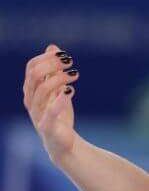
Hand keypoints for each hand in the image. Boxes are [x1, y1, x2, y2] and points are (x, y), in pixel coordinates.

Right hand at [23, 44, 79, 164]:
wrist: (63, 143)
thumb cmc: (58, 116)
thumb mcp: (57, 90)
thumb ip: (53, 71)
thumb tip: (52, 47)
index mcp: (31, 90)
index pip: (31, 67)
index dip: (46, 58)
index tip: (64, 55)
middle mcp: (31, 100)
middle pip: (34, 76)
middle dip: (52, 65)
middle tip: (70, 62)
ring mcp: (36, 114)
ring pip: (41, 90)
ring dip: (59, 78)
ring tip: (75, 74)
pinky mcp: (46, 127)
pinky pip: (49, 112)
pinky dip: (59, 100)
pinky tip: (71, 90)